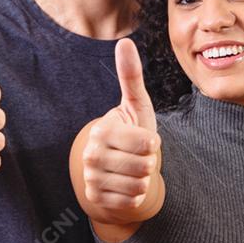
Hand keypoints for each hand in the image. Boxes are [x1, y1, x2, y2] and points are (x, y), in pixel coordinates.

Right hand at [82, 38, 159, 217]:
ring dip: (144, 180)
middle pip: (145, 166)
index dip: (153, 144)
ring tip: (134, 170)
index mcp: (102, 130)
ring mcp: (90, 178)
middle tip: (138, 157)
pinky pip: (132, 201)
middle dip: (149, 163)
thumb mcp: (136, 107)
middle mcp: (91, 154)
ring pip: (140, 185)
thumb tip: (124, 41)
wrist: (115, 169)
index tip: (143, 140)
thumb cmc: (131, 135)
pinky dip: (136, 196)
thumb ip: (131, 76)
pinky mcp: (95, 199)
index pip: (147, 144)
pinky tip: (127, 185)